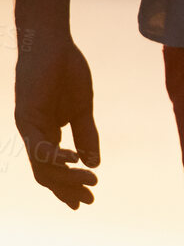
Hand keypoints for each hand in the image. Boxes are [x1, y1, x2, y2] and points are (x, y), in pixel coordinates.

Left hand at [13, 28, 99, 208]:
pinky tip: (76, 160)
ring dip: (66, 178)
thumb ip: (87, 136)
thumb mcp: (82, 110)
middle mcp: (33, 134)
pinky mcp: (27, 116)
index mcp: (46, 133)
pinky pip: (39, 146)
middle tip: (89, 200)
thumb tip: (94, 163)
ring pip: (42, 165)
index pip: (52, 169)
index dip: (68, 186)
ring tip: (92, 181)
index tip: (87, 200)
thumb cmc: (67, 72)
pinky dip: (57, 156)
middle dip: (67, 190)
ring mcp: (28, 126)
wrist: (53, 45)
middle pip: (45, 174)